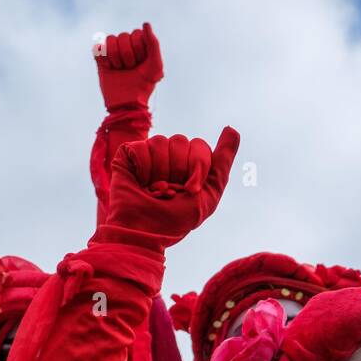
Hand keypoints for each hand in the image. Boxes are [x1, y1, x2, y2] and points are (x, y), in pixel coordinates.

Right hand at [95, 22, 163, 109]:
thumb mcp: (155, 66)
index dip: (138, 48)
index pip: (136, 34)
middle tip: (130, 69)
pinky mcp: (100, 58)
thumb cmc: (143, 86)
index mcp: (140, 46)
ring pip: (110, 40)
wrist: (126, 103)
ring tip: (120, 70)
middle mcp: (126, 46)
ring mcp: (112, 51)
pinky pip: (98, 47)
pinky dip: (104, 58)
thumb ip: (154, 44)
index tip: (141, 63)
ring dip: (116, 58)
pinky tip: (109, 68)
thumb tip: (145, 24)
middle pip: (123, 36)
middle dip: (127, 55)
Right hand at [106, 127, 239, 248]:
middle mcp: (168, 157)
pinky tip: (140, 183)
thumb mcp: (209, 195)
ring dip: (161, 172)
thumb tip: (233, 129)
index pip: (199, 145)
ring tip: (154, 189)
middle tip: (170, 191)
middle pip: (181, 141)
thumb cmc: (176, 220)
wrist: (146, 232)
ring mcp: (148, 154)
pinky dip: (144, 169)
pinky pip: (142, 147)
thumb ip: (222, 162)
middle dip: (179, 169)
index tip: (191, 191)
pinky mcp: (128, 154)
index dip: (198, 167)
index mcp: (188, 165)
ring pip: (161, 142)